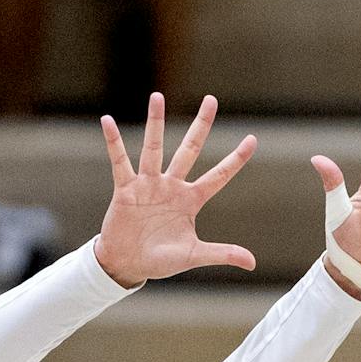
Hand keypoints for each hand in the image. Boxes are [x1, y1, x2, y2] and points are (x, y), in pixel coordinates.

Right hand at [95, 94, 257, 287]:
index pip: (219, 175)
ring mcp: (148, 184)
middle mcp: (172, 186)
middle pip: (189, 149)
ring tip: (157, 97)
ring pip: (154, 148)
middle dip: (201, 126)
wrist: (127, 265)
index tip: (253, 139)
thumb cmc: (160, 260)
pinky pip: (119, 161)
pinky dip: (114, 142)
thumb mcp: (194, 255)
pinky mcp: (125, 188)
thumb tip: (253, 263)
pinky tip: (108, 121)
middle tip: (211, 99)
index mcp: (191, 200)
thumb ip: (222, 254)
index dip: (235, 159)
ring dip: (155, 123)